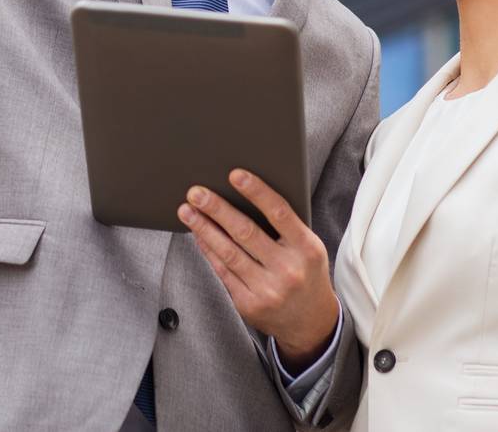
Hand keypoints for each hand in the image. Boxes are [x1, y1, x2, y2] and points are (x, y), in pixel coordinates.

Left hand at [178, 169, 339, 370]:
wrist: (311, 322)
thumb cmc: (305, 272)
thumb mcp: (307, 247)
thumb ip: (285, 225)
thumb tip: (242, 195)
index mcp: (307, 248)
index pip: (279, 213)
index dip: (256, 192)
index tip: (234, 174)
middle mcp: (288, 270)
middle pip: (245, 232)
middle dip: (217, 209)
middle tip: (196, 192)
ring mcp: (268, 290)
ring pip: (229, 252)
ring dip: (204, 229)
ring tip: (187, 211)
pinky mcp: (249, 305)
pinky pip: (223, 272)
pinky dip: (208, 251)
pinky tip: (198, 235)